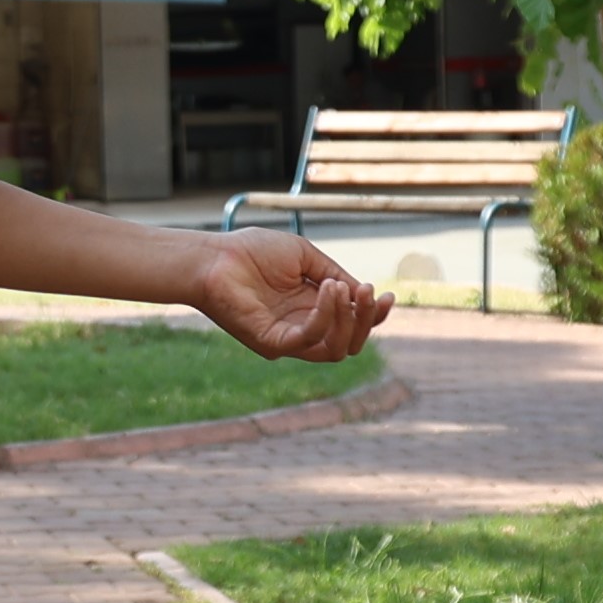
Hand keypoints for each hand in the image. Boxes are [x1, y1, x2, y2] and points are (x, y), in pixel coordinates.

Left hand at [184, 229, 389, 364]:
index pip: (352, 326)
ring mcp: (287, 340)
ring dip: (349, 319)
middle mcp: (302, 329)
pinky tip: (327, 291)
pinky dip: (325, 317)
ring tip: (340, 287)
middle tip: (368, 292)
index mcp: (311, 310)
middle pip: (350, 343)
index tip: (387, 296)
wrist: (214, 255)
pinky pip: (310, 340)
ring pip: (336, 349)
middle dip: (367, 319)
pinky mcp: (272, 343)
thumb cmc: (253, 252)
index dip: (375, 316)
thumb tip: (364, 293)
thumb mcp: (305, 257)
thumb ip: (335, 275)